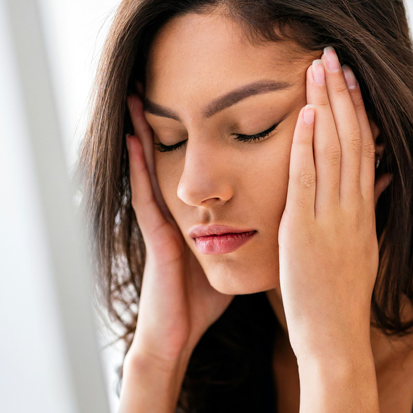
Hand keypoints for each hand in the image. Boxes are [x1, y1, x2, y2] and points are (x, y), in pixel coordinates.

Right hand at [125, 93, 233, 367]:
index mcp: (201, 210)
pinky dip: (136, 163)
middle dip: (178, 118)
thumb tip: (280, 217)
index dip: (212, 131)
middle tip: (174, 80)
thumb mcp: (230, 256)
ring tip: (142, 92)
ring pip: (156, 162)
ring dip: (148, 129)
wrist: (181, 331)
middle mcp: (179, 206)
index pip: (208, 160)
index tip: (220, 97)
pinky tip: (132, 136)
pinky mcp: (155, 231)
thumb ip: (249, 234)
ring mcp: (164, 216)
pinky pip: (144, 191)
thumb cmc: (204, 296)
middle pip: (181, 153)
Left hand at [278, 47, 390, 362]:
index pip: (363, 148)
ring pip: (333, 151)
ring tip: (318, 67)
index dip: (357, 109)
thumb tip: (378, 178)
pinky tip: (302, 114)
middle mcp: (352, 208)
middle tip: (333, 54)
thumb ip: (366, 209)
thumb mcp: (361, 247)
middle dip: (342, 94)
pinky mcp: (304, 231)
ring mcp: (331, 218)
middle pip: (352, 139)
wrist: (335, 339)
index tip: (349, 77)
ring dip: (325, 106)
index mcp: (363, 210)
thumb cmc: (340, 297)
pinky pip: (306, 181)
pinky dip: (305, 145)